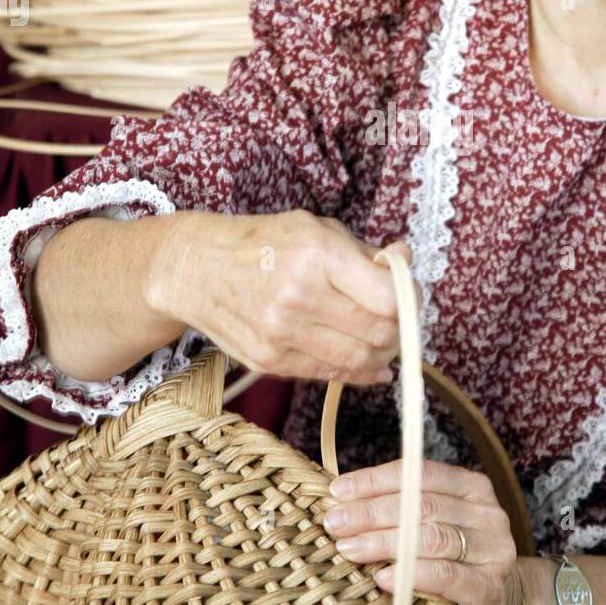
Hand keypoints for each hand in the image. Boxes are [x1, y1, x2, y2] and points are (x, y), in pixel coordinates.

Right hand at [146, 206, 420, 386]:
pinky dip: (357, 371)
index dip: (410, 300)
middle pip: (379, 333)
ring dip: (381, 354)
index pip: (387, 296)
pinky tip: (366, 362)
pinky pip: (329, 374)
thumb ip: (366, 252)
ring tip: (382, 340)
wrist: (195, 268)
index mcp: (317, 255)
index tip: (409, 295)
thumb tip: (407, 260)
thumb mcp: (317, 229)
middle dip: (399, 330)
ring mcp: (281, 334)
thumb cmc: (264, 244)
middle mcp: (299, 296)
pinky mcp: (269, 360)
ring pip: (358, 360)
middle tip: (399, 321)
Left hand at [321, 459, 523, 604]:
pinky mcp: (490, 586)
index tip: (337, 490)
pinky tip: (383, 578)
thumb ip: (399, 509)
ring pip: (432, 538)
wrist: (506, 603)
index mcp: (471, 486)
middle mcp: (486, 512)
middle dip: (372, 512)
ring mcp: (493, 549)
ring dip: (384, 542)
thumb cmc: (456, 559)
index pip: (419, 473)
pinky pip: (447, 576)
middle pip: (421, 504)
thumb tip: (339, 501)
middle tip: (335, 523)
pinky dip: (412, 575)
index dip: (375, 479)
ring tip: (349, 548)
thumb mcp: (434, 525)